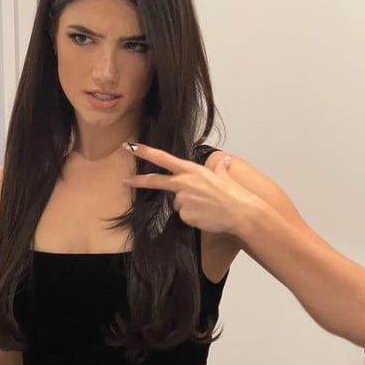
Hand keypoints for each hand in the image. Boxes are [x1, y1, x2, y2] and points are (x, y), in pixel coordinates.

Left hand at [122, 142, 256, 234]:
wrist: (240, 212)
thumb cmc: (233, 193)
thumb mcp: (224, 176)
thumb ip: (219, 168)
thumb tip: (225, 160)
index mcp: (191, 170)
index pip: (163, 158)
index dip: (146, 152)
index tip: (132, 147)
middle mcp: (183, 182)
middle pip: (155, 181)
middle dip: (137, 181)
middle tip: (124, 181)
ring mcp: (182, 199)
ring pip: (177, 203)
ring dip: (188, 205)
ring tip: (206, 206)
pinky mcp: (184, 214)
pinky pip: (184, 216)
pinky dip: (193, 217)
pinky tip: (205, 215)